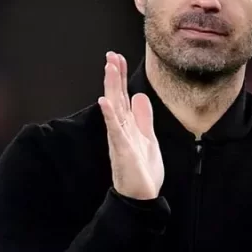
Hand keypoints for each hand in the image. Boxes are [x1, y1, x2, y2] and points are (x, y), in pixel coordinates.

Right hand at [98, 52, 163, 199]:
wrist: (142, 196)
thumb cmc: (143, 169)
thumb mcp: (147, 138)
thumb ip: (143, 118)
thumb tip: (139, 96)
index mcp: (127, 125)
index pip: (122, 95)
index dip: (120, 77)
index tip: (118, 57)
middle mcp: (121, 128)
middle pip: (116, 96)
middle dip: (114, 75)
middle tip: (111, 55)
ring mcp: (120, 138)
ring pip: (114, 108)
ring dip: (111, 87)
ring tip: (109, 68)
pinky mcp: (121, 149)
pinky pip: (114, 130)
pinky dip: (110, 115)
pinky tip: (104, 101)